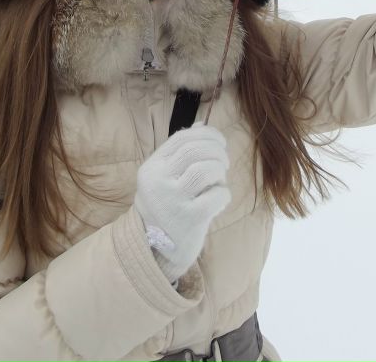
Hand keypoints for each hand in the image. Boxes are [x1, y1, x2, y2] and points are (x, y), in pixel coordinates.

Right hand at [134, 124, 230, 281]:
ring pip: (206, 169)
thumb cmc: (165, 208)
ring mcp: (172, 201)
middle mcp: (158, 182)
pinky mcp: (189, 219)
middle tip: (224, 161)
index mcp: (151, 168)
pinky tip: (218, 200)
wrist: (156, 250)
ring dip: (220, 171)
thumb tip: (201, 125)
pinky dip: (223, 194)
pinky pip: (217, 195)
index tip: (220, 141)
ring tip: (219, 181)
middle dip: (217, 151)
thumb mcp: (163, 178)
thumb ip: (179, 153)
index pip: (181, 138)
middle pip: (195, 150)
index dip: (206, 134)